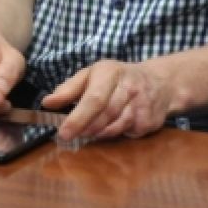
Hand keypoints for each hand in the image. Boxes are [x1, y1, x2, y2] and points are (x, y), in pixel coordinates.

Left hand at [44, 60, 174, 142]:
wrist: (160, 82)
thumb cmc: (116, 78)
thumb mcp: (91, 75)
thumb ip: (68, 89)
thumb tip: (47, 103)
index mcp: (110, 73)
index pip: (94, 98)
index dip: (77, 118)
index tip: (63, 132)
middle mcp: (129, 88)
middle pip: (104, 115)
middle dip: (84, 128)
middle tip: (70, 134)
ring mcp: (143, 106)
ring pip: (115, 127)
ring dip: (97, 133)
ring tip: (86, 131)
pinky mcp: (150, 122)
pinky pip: (126, 134)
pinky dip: (112, 134)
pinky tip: (107, 128)